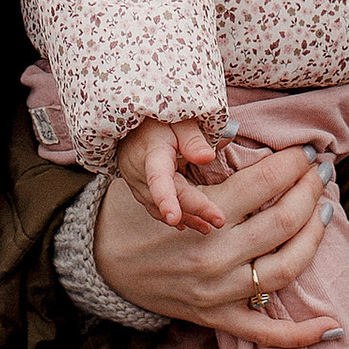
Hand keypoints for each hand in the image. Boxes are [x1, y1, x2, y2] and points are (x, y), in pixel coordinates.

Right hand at [96, 146, 334, 344]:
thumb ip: (203, 162)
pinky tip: (331, 324)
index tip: (309, 152)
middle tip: (322, 173)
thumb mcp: (163, 180)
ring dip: (315, 238)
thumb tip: (244, 135)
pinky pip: (266, 332)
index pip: (266, 183)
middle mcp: (215, 256)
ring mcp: (219, 292)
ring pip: (286, 267)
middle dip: (311, 191)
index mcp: (203, 216)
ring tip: (324, 211)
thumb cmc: (135, 214)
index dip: (295, 163)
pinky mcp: (218, 318)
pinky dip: (301, 333)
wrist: (103, 264)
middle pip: (284, 221)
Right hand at [112, 117, 224, 231]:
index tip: (174, 218)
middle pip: (170, 194)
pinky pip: (155, 206)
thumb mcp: (178, 121)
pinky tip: (188, 224)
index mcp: (152, 153)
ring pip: (161, 206)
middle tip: (219, 221)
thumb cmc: (158, 120)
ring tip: (208, 228)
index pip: (158, 178)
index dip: (166, 199)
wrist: (129, 125)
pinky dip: (173, 215)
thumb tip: (208, 158)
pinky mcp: (139, 189)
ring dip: (186, 217)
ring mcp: (137, 183)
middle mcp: (140, 172)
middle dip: (194, 210)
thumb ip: (193, 139)